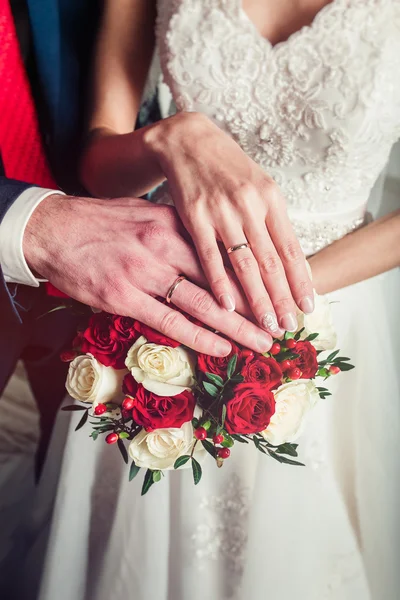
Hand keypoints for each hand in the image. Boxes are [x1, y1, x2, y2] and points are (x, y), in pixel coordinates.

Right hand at [23, 195, 273, 356]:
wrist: (53, 230)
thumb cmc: (101, 223)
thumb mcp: (145, 213)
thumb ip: (179, 230)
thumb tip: (211, 247)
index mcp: (173, 223)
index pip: (224, 253)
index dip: (253, 275)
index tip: (276, 291)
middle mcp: (164, 247)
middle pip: (222, 280)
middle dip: (256, 305)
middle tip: (283, 323)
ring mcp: (144, 273)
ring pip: (203, 304)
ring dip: (237, 327)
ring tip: (263, 342)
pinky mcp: (124, 298)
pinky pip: (170, 321)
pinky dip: (199, 337)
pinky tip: (223, 349)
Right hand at [145, 112, 313, 334]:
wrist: (188, 140)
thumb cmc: (228, 168)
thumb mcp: (258, 187)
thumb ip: (270, 221)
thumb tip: (287, 260)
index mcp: (271, 199)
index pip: (291, 249)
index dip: (301, 281)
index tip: (308, 306)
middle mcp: (250, 206)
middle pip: (272, 261)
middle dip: (283, 297)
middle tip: (290, 326)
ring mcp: (222, 211)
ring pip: (245, 263)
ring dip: (257, 298)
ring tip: (267, 324)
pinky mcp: (194, 216)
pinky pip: (209, 255)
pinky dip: (219, 282)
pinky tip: (227, 306)